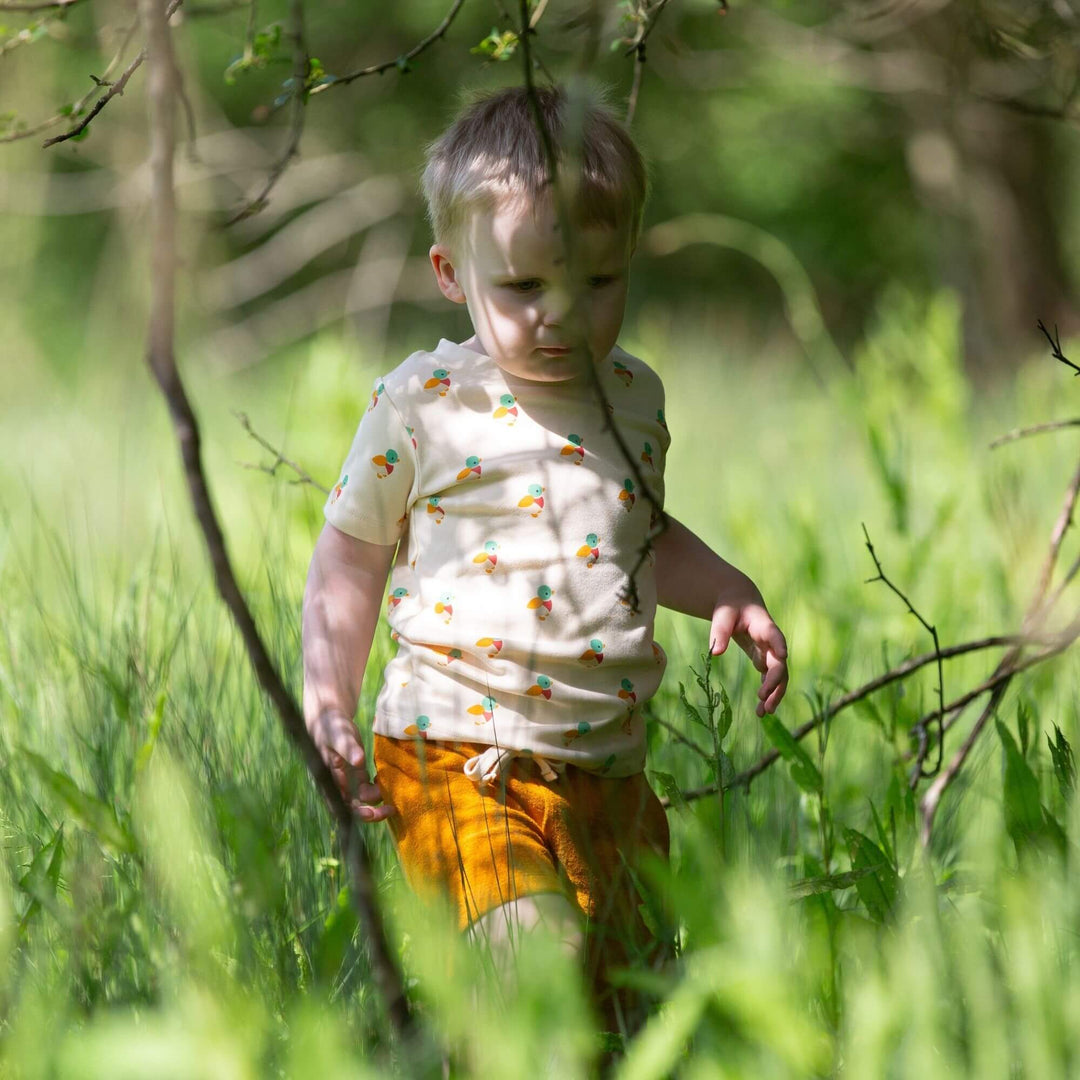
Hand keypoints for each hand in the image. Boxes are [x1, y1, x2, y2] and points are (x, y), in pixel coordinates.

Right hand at [309, 710, 395, 821]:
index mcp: (329, 779)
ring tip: (392, 791)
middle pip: (353, 806)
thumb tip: (359, 761)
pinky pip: (367, 787)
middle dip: (371, 811)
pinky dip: (377, 787)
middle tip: (390, 809)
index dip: (357, 812)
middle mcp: (337, 784)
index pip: (342, 804)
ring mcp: (347, 779)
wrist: (329, 717)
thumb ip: (348, 748)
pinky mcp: (355, 773)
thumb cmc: (331, 726)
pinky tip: (386, 781)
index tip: (373, 812)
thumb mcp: (339, 735)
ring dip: (376, 798)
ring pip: (362, 798)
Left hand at [709, 585, 788, 717]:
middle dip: (774, 682)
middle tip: (764, 700)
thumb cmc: (730, 607)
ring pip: (779, 676)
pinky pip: (770, 679)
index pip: (774, 634)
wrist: (739, 603)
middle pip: (779, 663)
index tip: (783, 655)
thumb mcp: (722, 615)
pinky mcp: (765, 660)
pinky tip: (761, 711)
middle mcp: (772, 641)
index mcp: (763, 625)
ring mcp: (771, 652)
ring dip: (774, 694)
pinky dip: (767, 694)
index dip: (779, 644)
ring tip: (764, 713)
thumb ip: (720, 632)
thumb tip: (715, 653)